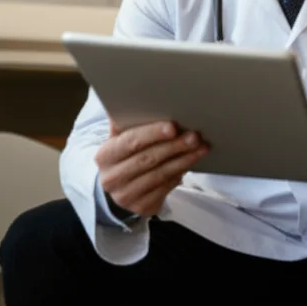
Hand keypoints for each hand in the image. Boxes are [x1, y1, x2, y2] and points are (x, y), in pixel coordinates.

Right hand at [94, 120, 208, 217]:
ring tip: (201, 148)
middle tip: (194, 136)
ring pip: (160, 175)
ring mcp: (126, 196)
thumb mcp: (119, 140)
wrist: (118, 189)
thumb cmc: (124, 157)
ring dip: (183, 160)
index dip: (152, 134)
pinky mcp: (142, 207)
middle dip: (174, 146)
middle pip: (148, 159)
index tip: (173, 127)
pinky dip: (180, 174)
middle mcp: (112, 178)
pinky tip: (190, 163)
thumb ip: (126, 123)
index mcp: (105, 156)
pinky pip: (166, 188)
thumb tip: (135, 97)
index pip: (130, 142)